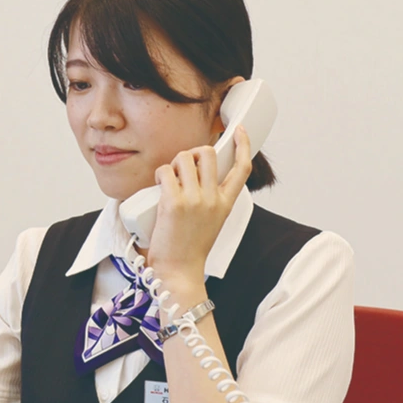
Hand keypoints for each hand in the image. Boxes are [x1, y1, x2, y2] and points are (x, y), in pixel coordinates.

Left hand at [144, 126, 251, 285]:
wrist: (179, 271)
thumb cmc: (190, 249)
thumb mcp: (211, 221)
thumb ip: (210, 198)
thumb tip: (195, 173)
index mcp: (226, 203)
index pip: (242, 168)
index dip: (243, 145)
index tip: (239, 131)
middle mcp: (213, 198)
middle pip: (208, 153)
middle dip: (193, 153)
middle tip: (184, 168)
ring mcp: (194, 199)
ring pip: (184, 157)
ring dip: (174, 164)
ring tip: (169, 181)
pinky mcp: (174, 202)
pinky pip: (165, 171)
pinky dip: (160, 175)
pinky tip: (159, 187)